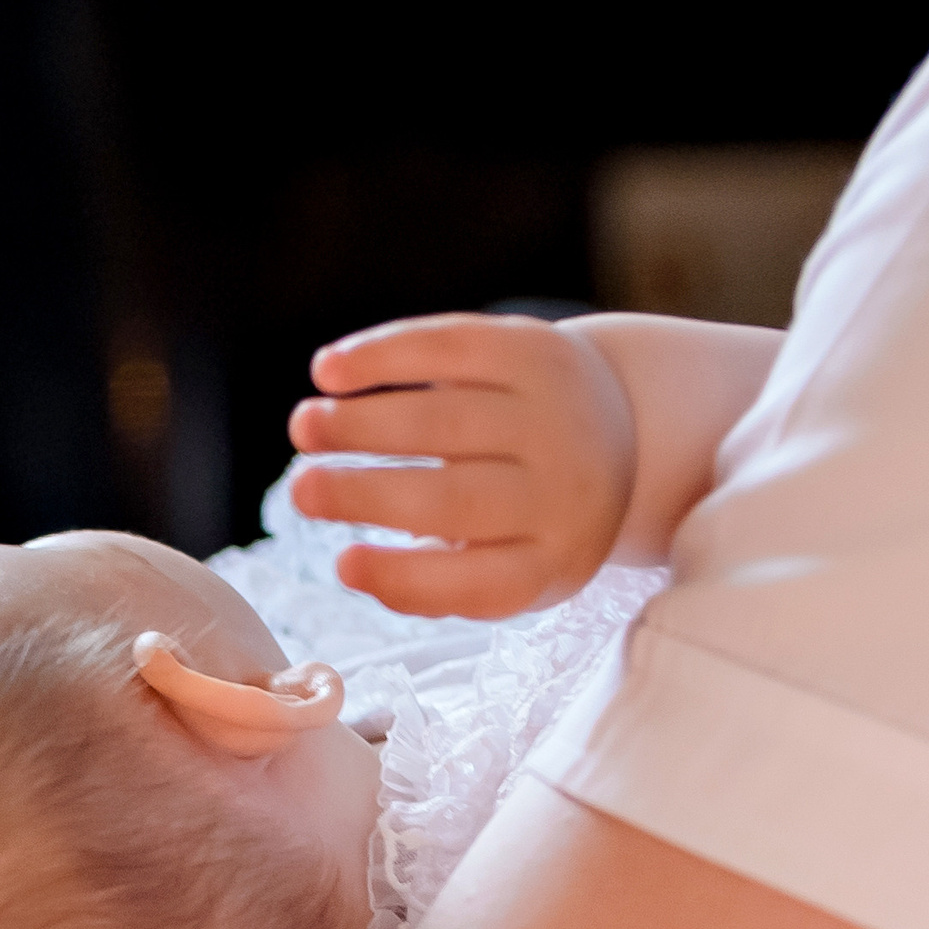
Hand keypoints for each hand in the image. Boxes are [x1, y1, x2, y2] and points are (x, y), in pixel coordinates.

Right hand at [284, 311, 637, 621]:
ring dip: (364, 422)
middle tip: (300, 493)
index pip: (477, 582)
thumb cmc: (532, 516)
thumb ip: (444, 578)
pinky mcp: (534, 348)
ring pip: (447, 419)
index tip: (342, 565)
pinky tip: (329, 370)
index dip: (405, 576)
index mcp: (554, 558)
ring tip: (303, 428)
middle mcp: (566, 489)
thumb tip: (354, 568)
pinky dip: (385, 355)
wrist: (627, 425)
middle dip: (368, 494)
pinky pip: (452, 347)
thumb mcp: (514, 562)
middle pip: (454, 498)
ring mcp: (553, 414)